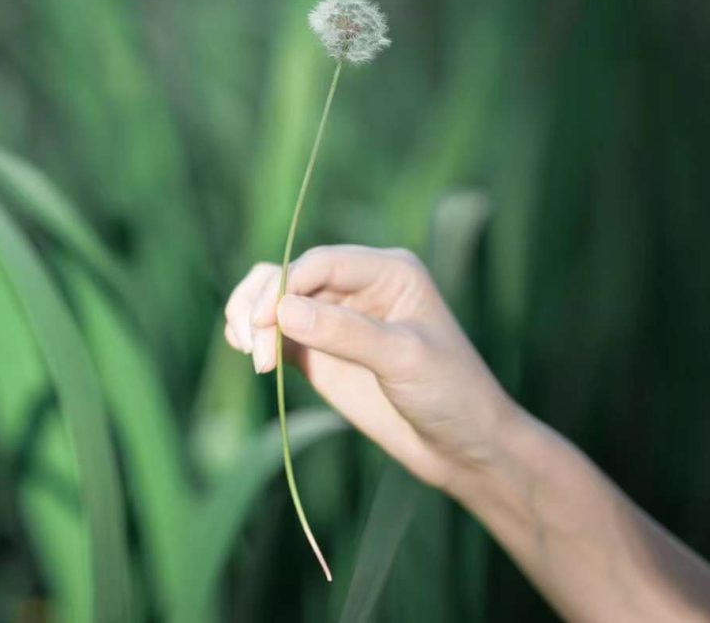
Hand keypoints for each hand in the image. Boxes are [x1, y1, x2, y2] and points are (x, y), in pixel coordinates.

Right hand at [224, 244, 518, 490]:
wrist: (462, 448)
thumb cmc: (451, 394)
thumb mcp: (404, 359)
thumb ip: (346, 332)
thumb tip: (282, 310)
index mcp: (388, 271)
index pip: (321, 262)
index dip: (285, 285)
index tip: (263, 323)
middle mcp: (357, 286)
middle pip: (289, 276)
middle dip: (262, 305)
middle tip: (253, 347)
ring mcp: (335, 318)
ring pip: (274, 298)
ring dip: (250, 316)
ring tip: (248, 351)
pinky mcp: (318, 351)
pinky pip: (275, 331)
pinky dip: (254, 337)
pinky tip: (251, 355)